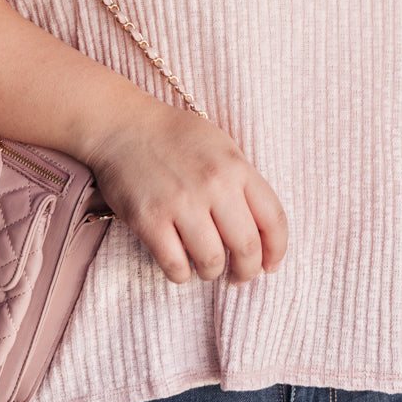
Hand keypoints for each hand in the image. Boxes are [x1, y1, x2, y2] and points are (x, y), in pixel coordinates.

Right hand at [87, 95, 287, 285]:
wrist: (124, 125)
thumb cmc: (176, 138)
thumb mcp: (222, 147)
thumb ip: (244, 184)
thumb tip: (262, 234)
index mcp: (236, 167)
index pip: (274, 219)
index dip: (277, 250)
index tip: (270, 265)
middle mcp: (213, 185)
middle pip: (247, 248)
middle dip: (247, 271)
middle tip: (238, 276)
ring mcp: (180, 203)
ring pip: (212, 262)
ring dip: (211, 272)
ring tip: (206, 266)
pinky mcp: (149, 219)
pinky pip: (176, 267)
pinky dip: (181, 274)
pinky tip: (179, 263)